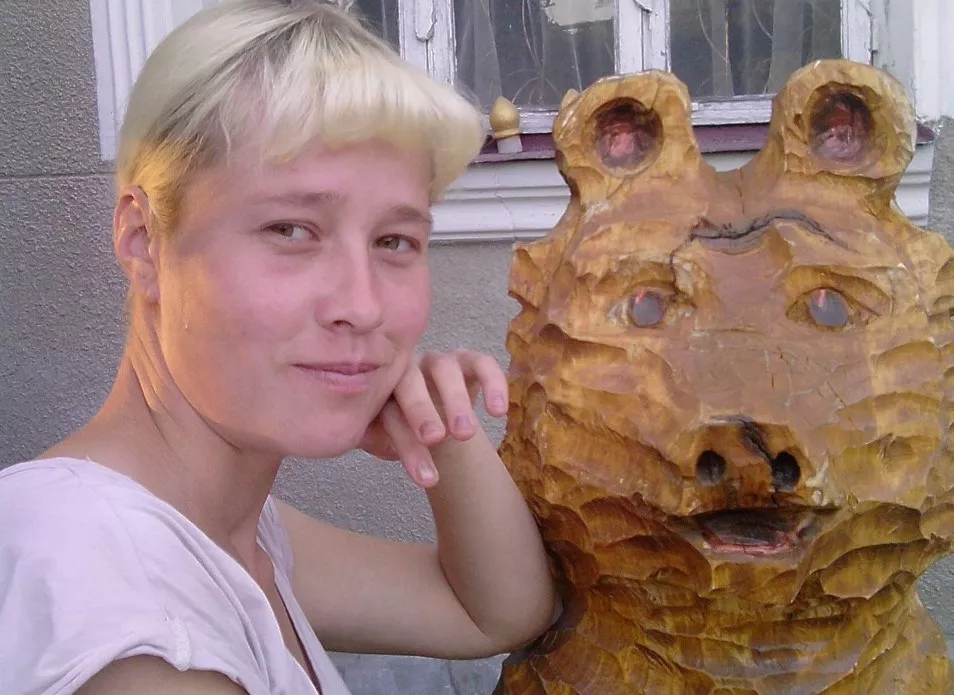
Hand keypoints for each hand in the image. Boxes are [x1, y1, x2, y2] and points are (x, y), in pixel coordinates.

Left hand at [359, 350, 507, 487]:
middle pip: (411, 385)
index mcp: (380, 387)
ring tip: (467, 434)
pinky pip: (482, 363)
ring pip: (446, 372)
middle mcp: (408, 368)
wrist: (431, 422)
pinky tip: (498, 412)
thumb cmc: (401, 429)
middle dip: (423, 412)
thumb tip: (347, 435)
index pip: (388, 412)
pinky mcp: (468, 360)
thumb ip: (369, 436)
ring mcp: (439, 361)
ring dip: (456, 402)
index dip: (406, 444)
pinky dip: (492, 383)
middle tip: (437, 439)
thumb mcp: (384, 439)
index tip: (425, 478)